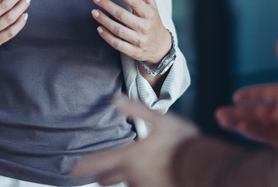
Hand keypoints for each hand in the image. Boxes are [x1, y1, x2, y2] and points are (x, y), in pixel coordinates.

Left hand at [73, 96, 198, 186]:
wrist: (205, 167)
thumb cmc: (183, 142)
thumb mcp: (160, 120)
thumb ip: (136, 110)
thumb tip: (114, 99)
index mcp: (130, 157)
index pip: (99, 162)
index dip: (83, 166)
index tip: (71, 170)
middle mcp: (133, 176)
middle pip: (107, 180)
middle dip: (102, 175)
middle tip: (100, 172)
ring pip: (126, 184)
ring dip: (123, 179)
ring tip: (129, 171)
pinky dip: (140, 183)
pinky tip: (149, 175)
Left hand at [91, 0, 170, 63]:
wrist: (161, 47)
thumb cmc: (153, 20)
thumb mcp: (151, 4)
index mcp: (150, 14)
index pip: (137, 3)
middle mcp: (145, 27)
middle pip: (123, 16)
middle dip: (108, 5)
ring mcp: (139, 41)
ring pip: (118, 30)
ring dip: (104, 20)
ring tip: (94, 11)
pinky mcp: (133, 52)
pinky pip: (118, 44)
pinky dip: (107, 37)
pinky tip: (99, 28)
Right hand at [214, 37, 277, 146]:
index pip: (267, 94)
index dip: (251, 94)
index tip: (235, 95)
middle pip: (259, 113)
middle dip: (238, 113)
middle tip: (219, 114)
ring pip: (262, 127)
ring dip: (241, 123)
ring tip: (223, 121)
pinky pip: (272, 139)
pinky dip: (256, 133)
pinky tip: (244, 127)